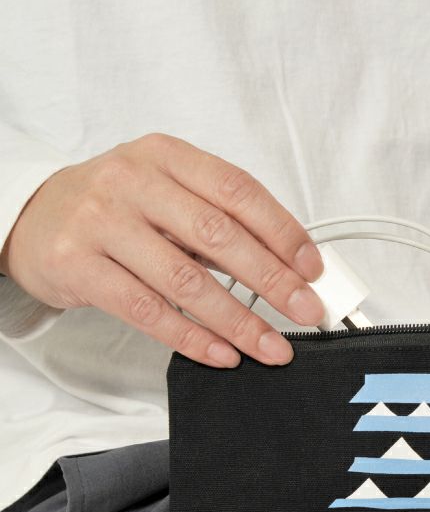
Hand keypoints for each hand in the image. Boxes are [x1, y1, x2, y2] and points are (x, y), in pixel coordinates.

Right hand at [0, 133, 325, 366]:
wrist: (34, 217)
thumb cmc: (117, 207)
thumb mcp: (167, 193)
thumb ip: (220, 221)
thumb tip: (286, 268)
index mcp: (167, 157)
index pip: (238, 191)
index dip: (283, 232)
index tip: (312, 269)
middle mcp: (134, 182)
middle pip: (218, 236)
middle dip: (272, 281)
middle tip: (307, 312)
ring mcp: (102, 223)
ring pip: (186, 281)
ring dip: (239, 321)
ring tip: (272, 347)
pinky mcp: (79, 266)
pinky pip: (148, 312)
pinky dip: (192, 338)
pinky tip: (223, 354)